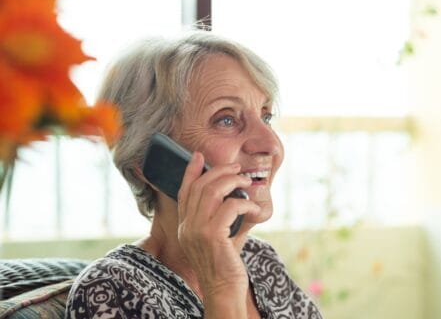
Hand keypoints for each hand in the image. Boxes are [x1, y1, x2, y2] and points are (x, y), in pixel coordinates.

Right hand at [177, 152, 259, 311]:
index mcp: (184, 225)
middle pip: (200, 186)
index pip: (183, 191)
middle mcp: (186, 226)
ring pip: (212, 191)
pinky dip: (244, 202)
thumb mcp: (217, 236)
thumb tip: (237, 193)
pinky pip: (230, 207)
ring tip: (246, 182)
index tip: (197, 156)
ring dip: (232, 182)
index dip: (190, 171)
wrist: (223, 289)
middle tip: (236, 168)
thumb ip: (220, 216)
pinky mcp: (212, 236)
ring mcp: (197, 230)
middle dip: (219, 171)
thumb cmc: (224, 262)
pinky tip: (253, 206)